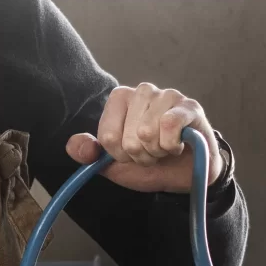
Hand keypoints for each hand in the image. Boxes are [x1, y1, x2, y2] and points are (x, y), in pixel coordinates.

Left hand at [65, 82, 216, 194]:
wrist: (185, 175)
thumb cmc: (151, 164)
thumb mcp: (113, 164)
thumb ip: (89, 154)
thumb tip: (76, 147)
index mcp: (120, 99)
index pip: (107, 136)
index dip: (120, 154)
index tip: (132, 153)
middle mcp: (142, 91)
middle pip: (129, 137)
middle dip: (141, 155)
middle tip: (152, 152)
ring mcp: (167, 95)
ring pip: (148, 132)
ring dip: (158, 152)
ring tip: (165, 148)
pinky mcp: (189, 106)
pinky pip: (170, 125)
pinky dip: (172, 145)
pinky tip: (178, 144)